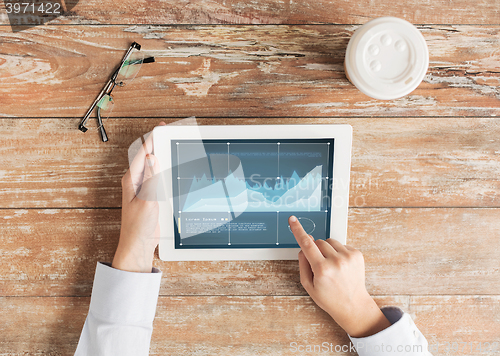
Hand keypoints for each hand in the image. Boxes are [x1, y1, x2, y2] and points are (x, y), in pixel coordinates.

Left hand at [112, 121, 165, 272]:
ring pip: (152, 165)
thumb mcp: (147, 200)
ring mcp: (142, 187)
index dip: (153, 139)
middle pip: (147, 156)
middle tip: (169, 132)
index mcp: (131, 179)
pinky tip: (171, 166)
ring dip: (161, 154)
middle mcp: (135, 181)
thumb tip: (151, 156)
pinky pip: (157, 176)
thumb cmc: (138, 226)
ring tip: (171, 143)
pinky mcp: (149, 195)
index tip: (162, 128)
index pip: (142, 153)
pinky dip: (164, 168)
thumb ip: (151, 178)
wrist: (139, 244)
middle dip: (157, 142)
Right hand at [288, 215, 390, 337]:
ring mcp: (348, 257)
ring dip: (327, 250)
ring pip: (330, 241)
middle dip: (315, 249)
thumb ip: (303, 264)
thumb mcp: (308, 285)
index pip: (306, 244)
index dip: (298, 230)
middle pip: (318, 242)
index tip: (293, 220)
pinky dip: (338, 252)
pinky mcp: (357, 255)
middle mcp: (336, 261)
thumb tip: (304, 246)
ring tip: (332, 266)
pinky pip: (341, 245)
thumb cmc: (329, 298)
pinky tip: (341, 266)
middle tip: (319, 264)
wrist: (353, 305)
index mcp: (322, 269)